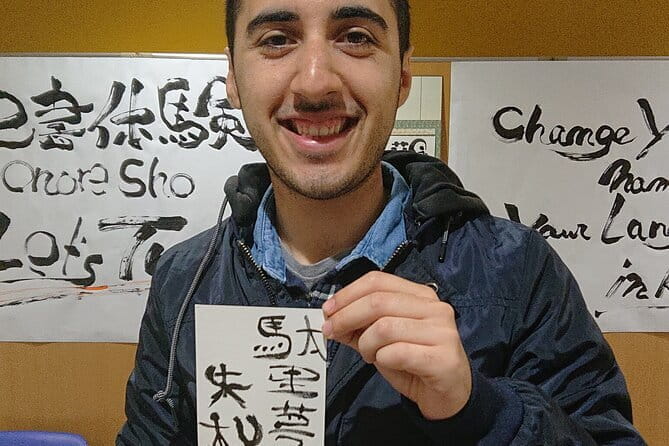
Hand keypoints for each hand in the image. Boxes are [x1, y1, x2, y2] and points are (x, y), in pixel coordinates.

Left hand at [321, 271, 471, 419]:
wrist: (449, 395)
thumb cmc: (414, 363)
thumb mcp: (381, 340)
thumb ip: (358, 326)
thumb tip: (329, 318)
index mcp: (420, 296)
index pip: (378, 281)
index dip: (348, 294)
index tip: (328, 310)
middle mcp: (435, 308)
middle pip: (378, 302)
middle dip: (346, 317)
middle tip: (331, 332)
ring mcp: (441, 332)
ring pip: (384, 327)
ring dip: (366, 344)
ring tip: (369, 355)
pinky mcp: (442, 358)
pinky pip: (396, 353)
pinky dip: (382, 359)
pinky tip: (385, 364)